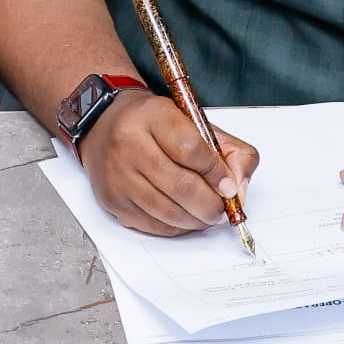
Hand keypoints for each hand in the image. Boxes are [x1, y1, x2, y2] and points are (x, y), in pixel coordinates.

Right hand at [81, 89, 260, 236]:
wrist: (105, 126)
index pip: (191, 149)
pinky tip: (186, 218)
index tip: (229, 185)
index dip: (217, 173)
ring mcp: (118, 175)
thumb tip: (238, 188)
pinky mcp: (114, 201)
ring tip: (208, 215)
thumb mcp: (193, 121)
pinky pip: (154, 225)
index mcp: (153, 115)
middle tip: (223, 209)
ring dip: (197, 220)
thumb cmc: (154, 125)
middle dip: (211, 205)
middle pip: (181, 186)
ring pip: (168, 211)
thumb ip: (228, 150)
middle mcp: (129, 143)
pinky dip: (177, 227)